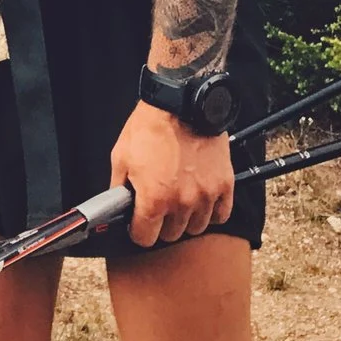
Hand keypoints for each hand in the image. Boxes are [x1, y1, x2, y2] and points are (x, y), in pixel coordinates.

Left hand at [110, 98, 234, 246]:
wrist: (182, 102)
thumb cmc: (150, 127)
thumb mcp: (121, 156)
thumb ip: (118, 188)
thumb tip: (117, 206)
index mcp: (153, 199)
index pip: (145, 238)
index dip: (138, 231)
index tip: (138, 223)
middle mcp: (181, 203)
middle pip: (171, 235)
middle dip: (161, 224)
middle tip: (158, 205)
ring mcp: (205, 196)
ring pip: (196, 228)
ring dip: (186, 219)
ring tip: (179, 199)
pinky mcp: (224, 185)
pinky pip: (221, 215)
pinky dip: (211, 212)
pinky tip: (200, 199)